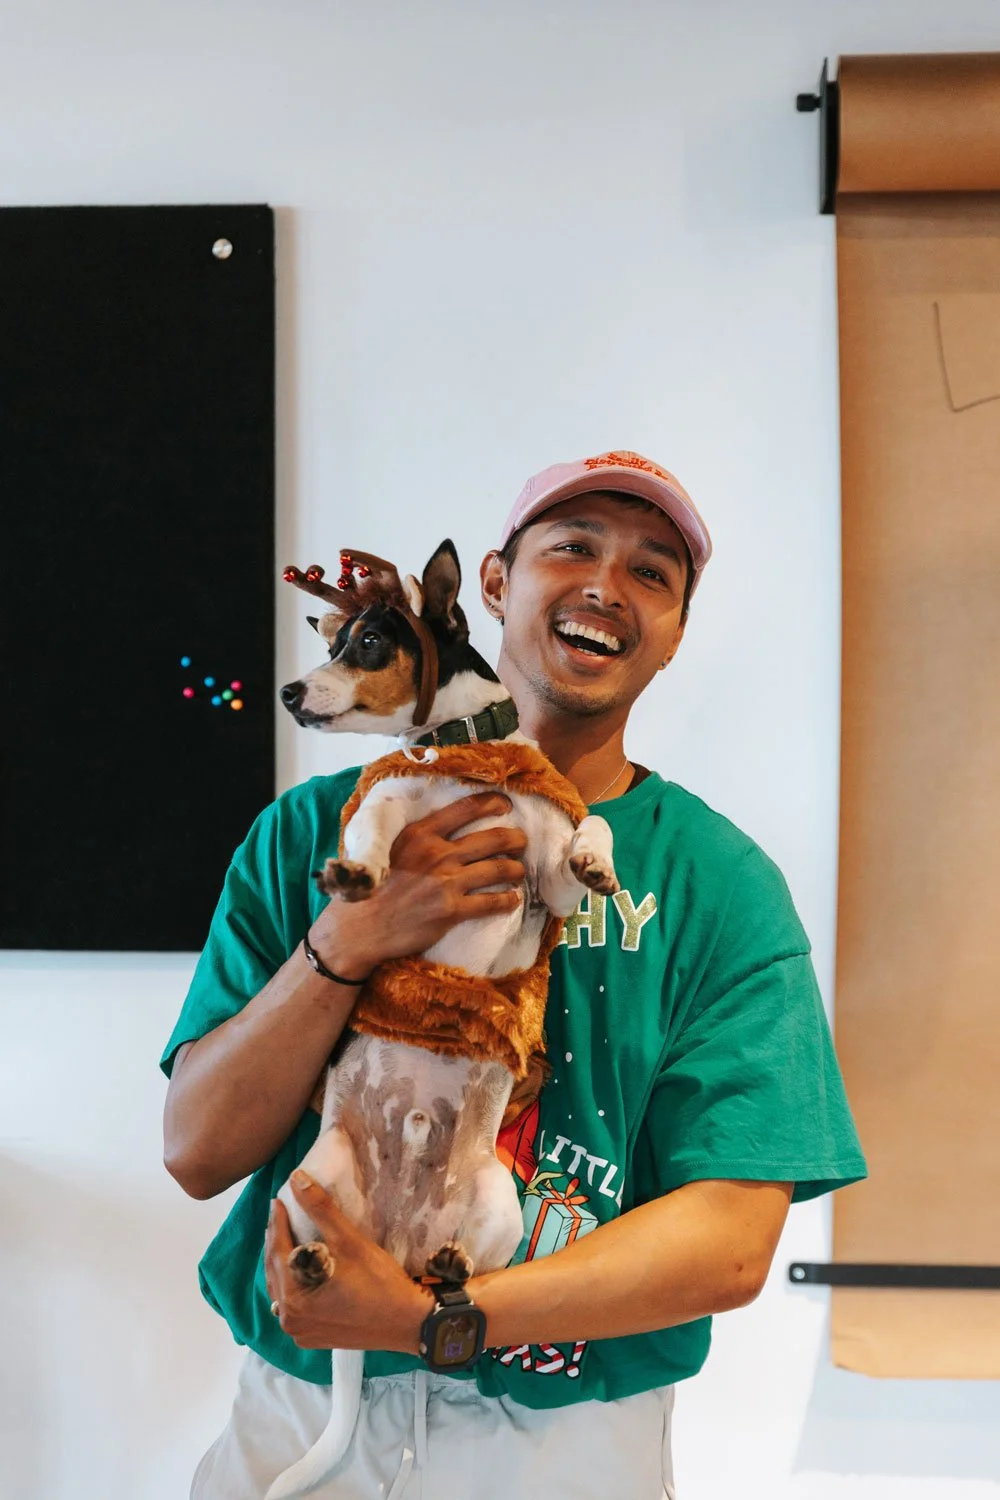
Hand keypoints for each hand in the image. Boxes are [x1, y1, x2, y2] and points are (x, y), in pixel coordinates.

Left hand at [265, 1171, 433, 1352]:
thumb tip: (297, 1179)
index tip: (278, 1200)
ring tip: (287, 1237)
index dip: (277, 1223)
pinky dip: (294, 1283)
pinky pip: (294, 1304)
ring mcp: (301, 1332)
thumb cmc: (380, 1282)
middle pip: (275, 1272)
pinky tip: (301, 1269)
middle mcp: (290, 1321)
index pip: (278, 1253)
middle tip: (280, 1214)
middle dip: (277, 1241)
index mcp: (294, 1300)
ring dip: (283, 1263)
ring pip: (282, 1289)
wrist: (408, 1322)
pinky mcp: (314, 1336)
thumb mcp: (349, 1242)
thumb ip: (320, 1210)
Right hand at [312, 792, 526, 973]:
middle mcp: (436, 853)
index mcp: (420, 833)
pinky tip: (513, 899)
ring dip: (514, 869)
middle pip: (490, 839)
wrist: (359, 927)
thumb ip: (417, 838)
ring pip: (497, 869)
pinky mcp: (451, 911)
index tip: (504, 805)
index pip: (465, 809)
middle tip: (521, 841)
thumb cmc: (371, 888)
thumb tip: (440, 829)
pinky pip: (491, 902)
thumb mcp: (388, 849)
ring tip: (518, 870)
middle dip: (513, 839)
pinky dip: (507, 900)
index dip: (491, 804)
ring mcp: (446, 883)